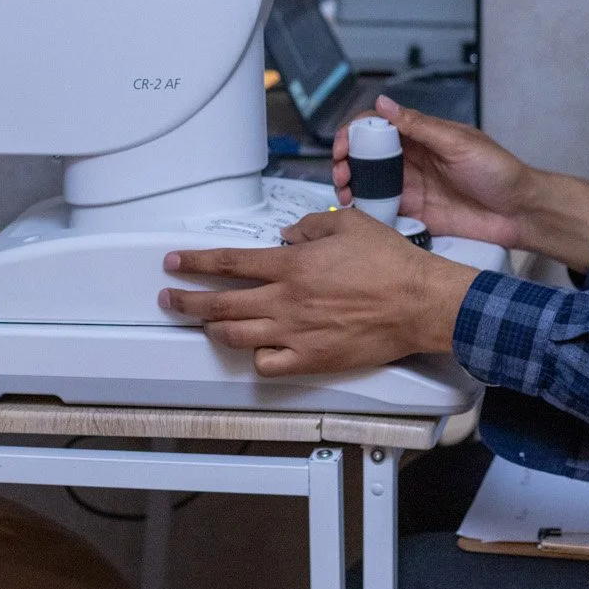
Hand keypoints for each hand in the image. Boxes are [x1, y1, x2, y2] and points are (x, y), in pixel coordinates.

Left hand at [159, 208, 481, 375]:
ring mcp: (296, 334)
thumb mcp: (348, 224)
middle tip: (169, 299)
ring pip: (236, 337)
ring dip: (214, 330)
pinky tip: (257, 349)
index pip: (230, 264)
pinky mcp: (312, 360)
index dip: (196, 263)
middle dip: (187, 301)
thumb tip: (289, 234)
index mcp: (292, 266)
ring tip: (207, 324)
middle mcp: (286, 301)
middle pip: (221, 305)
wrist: (418, 303)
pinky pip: (268, 364)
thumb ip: (310, 226)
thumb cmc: (389, 262)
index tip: (175, 264)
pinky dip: (256, 357)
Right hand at [332, 95, 588, 269]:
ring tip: (344, 192)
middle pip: (367, 154)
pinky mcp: (415, 212)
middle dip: (346, 159)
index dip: (355, 132)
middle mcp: (413, 159)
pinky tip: (358, 210)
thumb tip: (384, 104)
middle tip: (339, 171)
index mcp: (422, 135)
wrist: (519, 212)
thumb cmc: (499, 171)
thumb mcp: (459, 142)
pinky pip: (382, 208)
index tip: (343, 144)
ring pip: (370, 181)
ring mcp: (412, 186)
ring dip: (351, 184)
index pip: (379, 126)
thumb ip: (419, 126)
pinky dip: (366, 208)